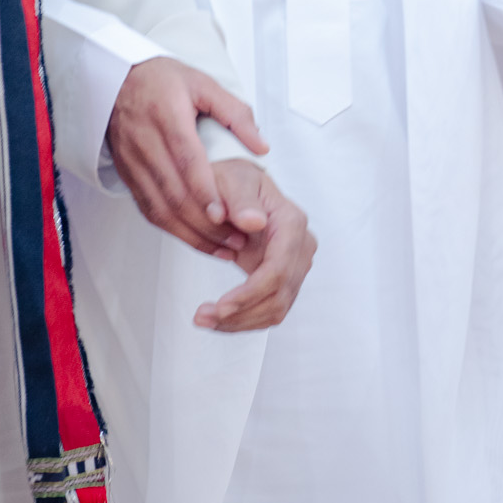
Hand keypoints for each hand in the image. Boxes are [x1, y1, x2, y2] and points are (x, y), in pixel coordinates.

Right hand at [106, 58, 269, 256]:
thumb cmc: (162, 80)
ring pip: (158, 206)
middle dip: (204, 221)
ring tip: (222, 247)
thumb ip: (235, 113)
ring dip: (190, 232)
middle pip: (173, 190)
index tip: (223, 213)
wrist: (115, 80)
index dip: (203, 189)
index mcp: (166, 114)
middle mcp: (144, 141)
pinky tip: (195, 239)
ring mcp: (131, 161)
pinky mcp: (126, 175)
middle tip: (235, 239)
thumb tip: (261, 146)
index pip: (185, 158)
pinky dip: (172, 229)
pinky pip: (147, 208)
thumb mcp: (202, 82)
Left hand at [193, 162, 316, 332]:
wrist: (238, 188)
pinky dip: (243, 320)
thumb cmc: (233, 180)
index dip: (250, 293)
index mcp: (291, 222)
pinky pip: (269, 309)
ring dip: (240, 322)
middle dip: (240, 313)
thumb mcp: (232, 180)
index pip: (278, 269)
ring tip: (203, 320)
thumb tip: (253, 222)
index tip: (220, 306)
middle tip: (201, 317)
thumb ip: (241, 200)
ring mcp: (295, 264)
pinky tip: (217, 319)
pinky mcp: (283, 279)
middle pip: (279, 295)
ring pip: (276, 309)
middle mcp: (301, 246)